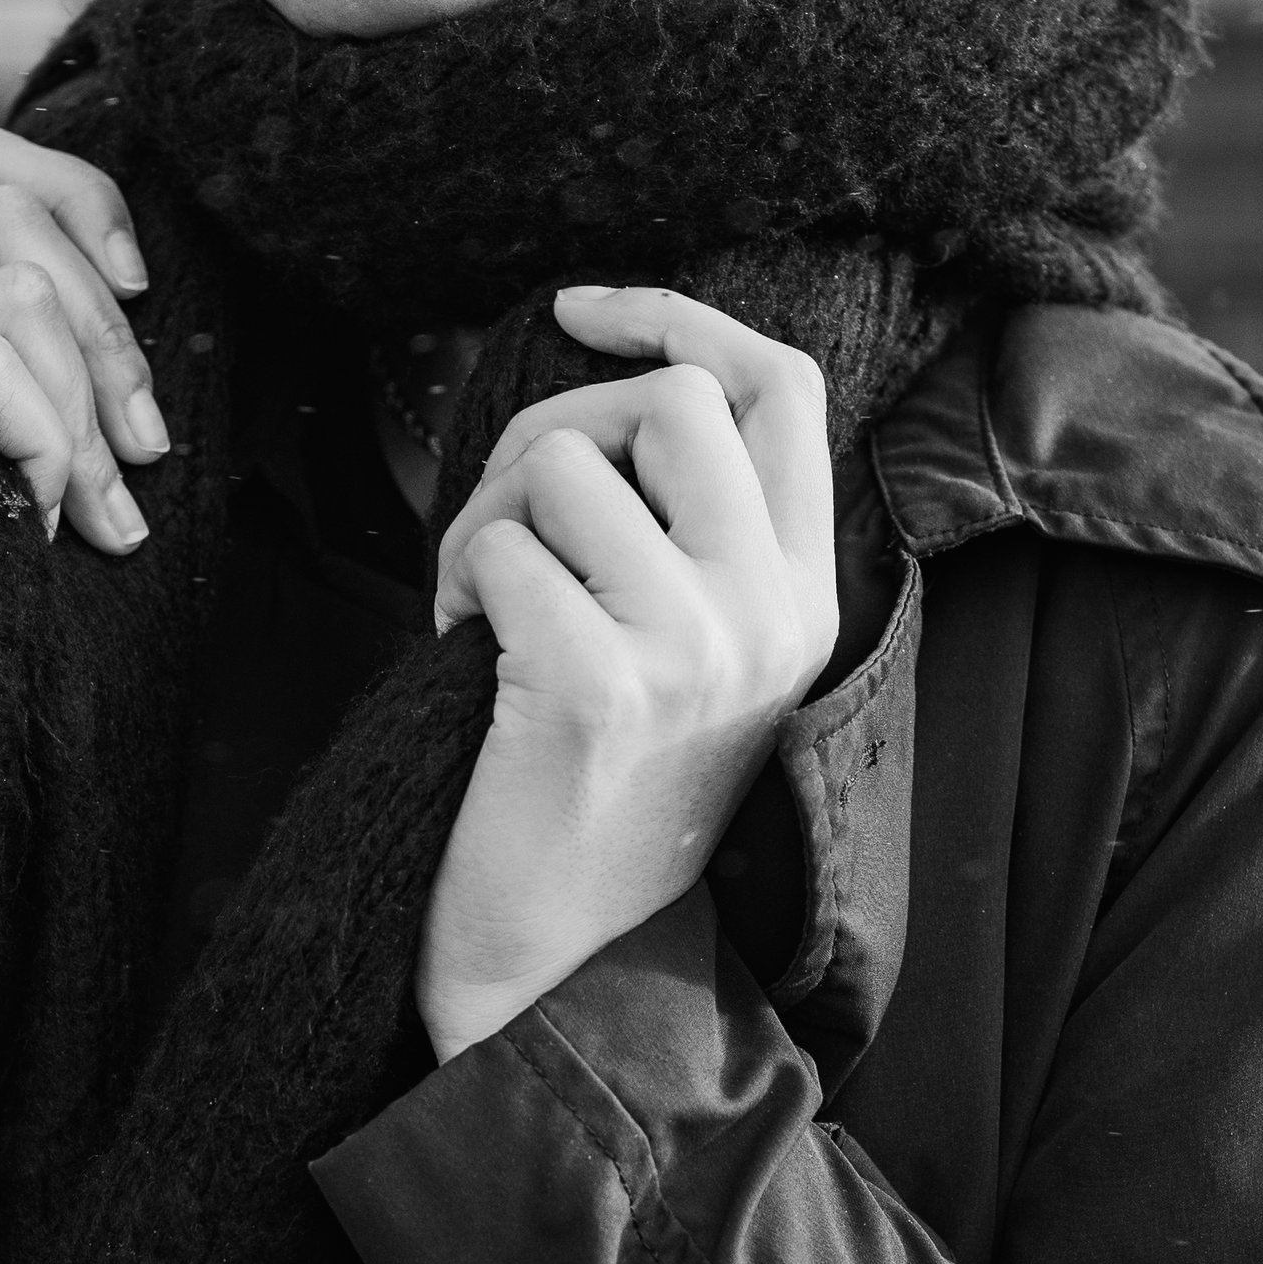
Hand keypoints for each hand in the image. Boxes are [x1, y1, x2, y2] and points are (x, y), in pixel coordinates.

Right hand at [0, 128, 163, 662]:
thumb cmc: (27, 591)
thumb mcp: (71, 442)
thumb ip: (69, 350)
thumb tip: (131, 272)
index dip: (81, 198)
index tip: (143, 287)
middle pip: (13, 230)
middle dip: (110, 344)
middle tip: (141, 459)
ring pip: (14, 298)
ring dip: (81, 416)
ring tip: (84, 511)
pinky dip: (44, 449)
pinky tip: (38, 524)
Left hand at [415, 287, 838, 1064]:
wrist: (556, 955)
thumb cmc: (592, 785)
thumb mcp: (684, 645)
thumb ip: (686, 525)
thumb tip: (618, 372)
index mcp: (806, 592)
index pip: (780, 387)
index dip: (680, 315)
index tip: (582, 308)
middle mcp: (774, 612)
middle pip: (674, 399)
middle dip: (554, 425)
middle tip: (507, 516)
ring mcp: (699, 649)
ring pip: (567, 462)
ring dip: (486, 514)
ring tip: (482, 604)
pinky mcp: (605, 686)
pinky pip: (501, 546)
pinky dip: (456, 583)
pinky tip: (465, 659)